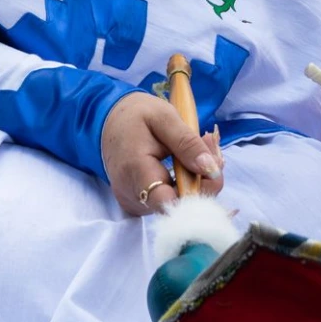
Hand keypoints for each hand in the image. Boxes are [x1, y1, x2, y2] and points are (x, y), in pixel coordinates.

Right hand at [101, 93, 224, 215]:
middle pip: (180, 205)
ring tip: (196, 148)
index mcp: (136, 172)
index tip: (212, 168)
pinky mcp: (140, 205)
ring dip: (195, 180)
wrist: (108, 122)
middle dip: (203, 180)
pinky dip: (184, 184)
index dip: (198, 192)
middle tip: (208, 144)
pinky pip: (169, 202)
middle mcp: (133, 196)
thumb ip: (187, 143)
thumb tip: (211, 169)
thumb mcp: (164, 117)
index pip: (170, 203)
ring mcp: (135, 204)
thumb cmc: (135, 116)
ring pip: (178, 204)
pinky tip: (185, 162)